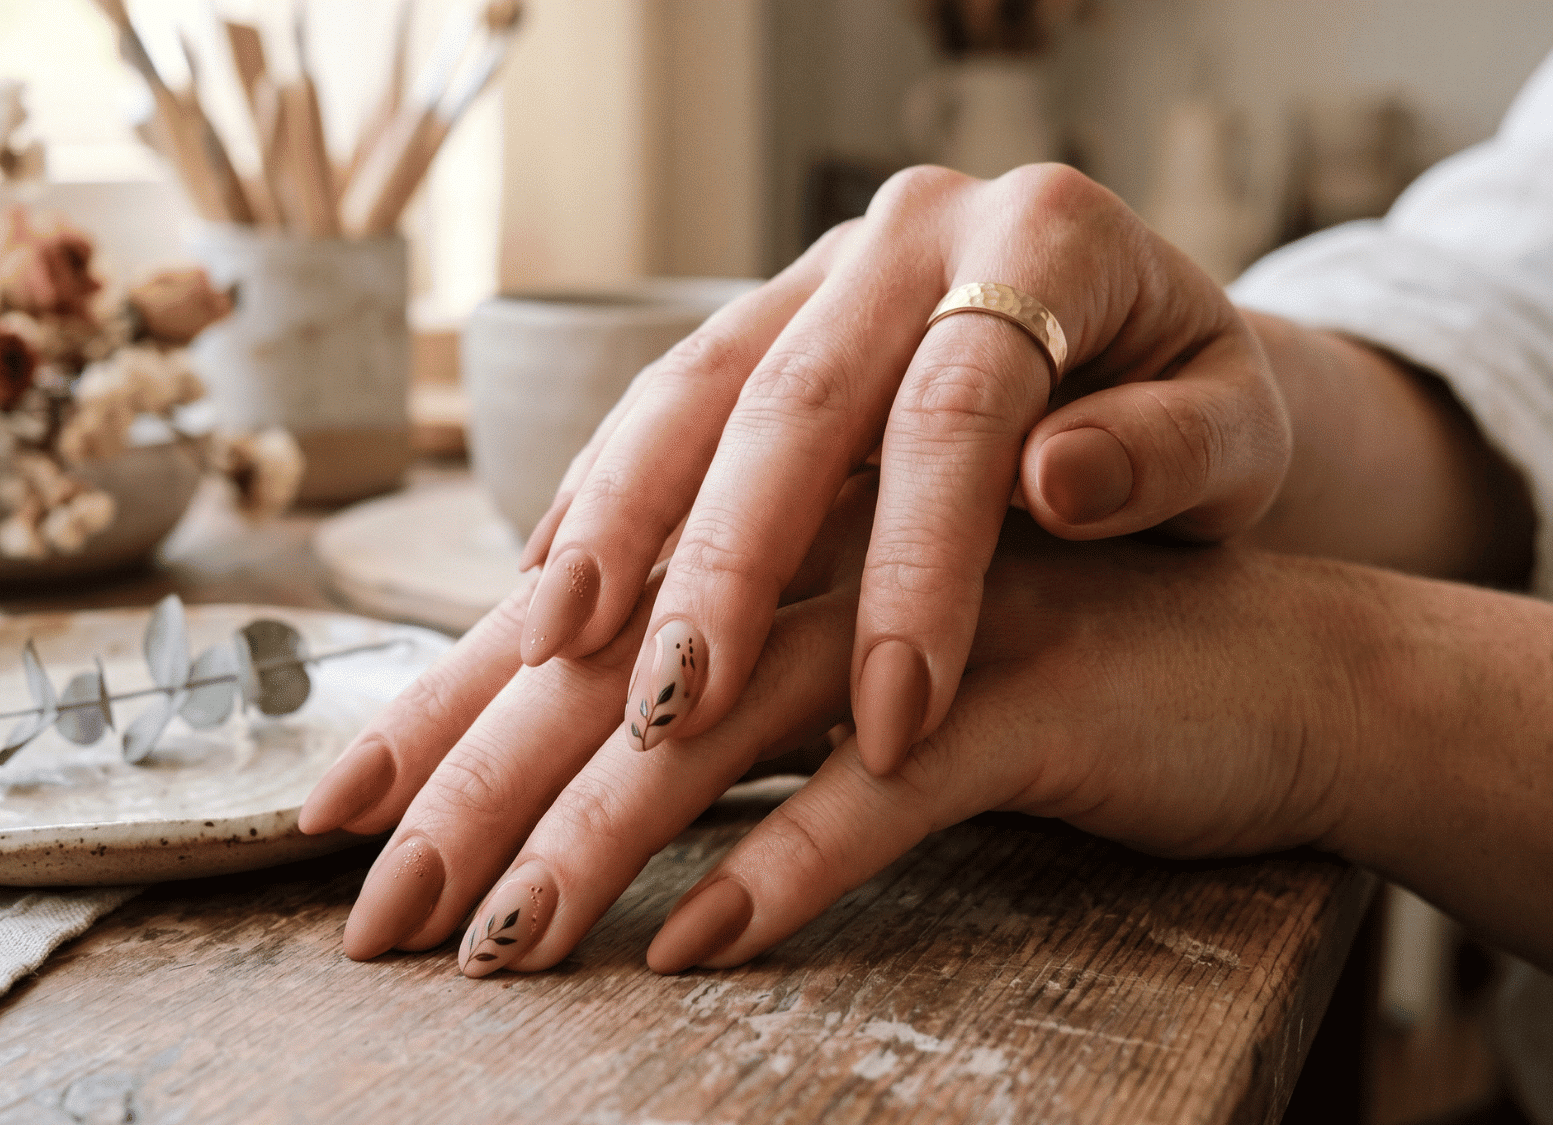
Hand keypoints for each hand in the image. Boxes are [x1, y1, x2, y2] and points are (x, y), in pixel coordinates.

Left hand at [306, 504, 1377, 974]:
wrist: (1276, 667)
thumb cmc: (1047, 670)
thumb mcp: (869, 661)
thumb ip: (743, 681)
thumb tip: (588, 755)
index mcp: (773, 544)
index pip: (577, 631)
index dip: (451, 716)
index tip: (336, 816)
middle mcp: (829, 556)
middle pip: (616, 673)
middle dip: (482, 792)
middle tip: (376, 913)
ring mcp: (925, 615)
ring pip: (733, 717)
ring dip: (605, 833)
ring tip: (504, 941)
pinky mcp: (1036, 684)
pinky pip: (894, 777)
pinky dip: (794, 856)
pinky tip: (704, 935)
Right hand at [515, 163, 1289, 774]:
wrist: (1144, 331)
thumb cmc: (1193, 403)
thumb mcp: (1240, 435)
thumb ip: (1170, 452)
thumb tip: (1060, 478)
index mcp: (1047, 235)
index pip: (957, 409)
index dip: (919, 571)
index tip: (895, 721)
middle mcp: (913, 230)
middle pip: (792, 397)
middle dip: (720, 563)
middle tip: (671, 707)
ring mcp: (823, 266)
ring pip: (692, 386)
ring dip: (617, 523)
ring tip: (558, 646)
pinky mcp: (764, 315)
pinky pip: (661, 399)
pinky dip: (603, 496)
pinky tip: (551, 585)